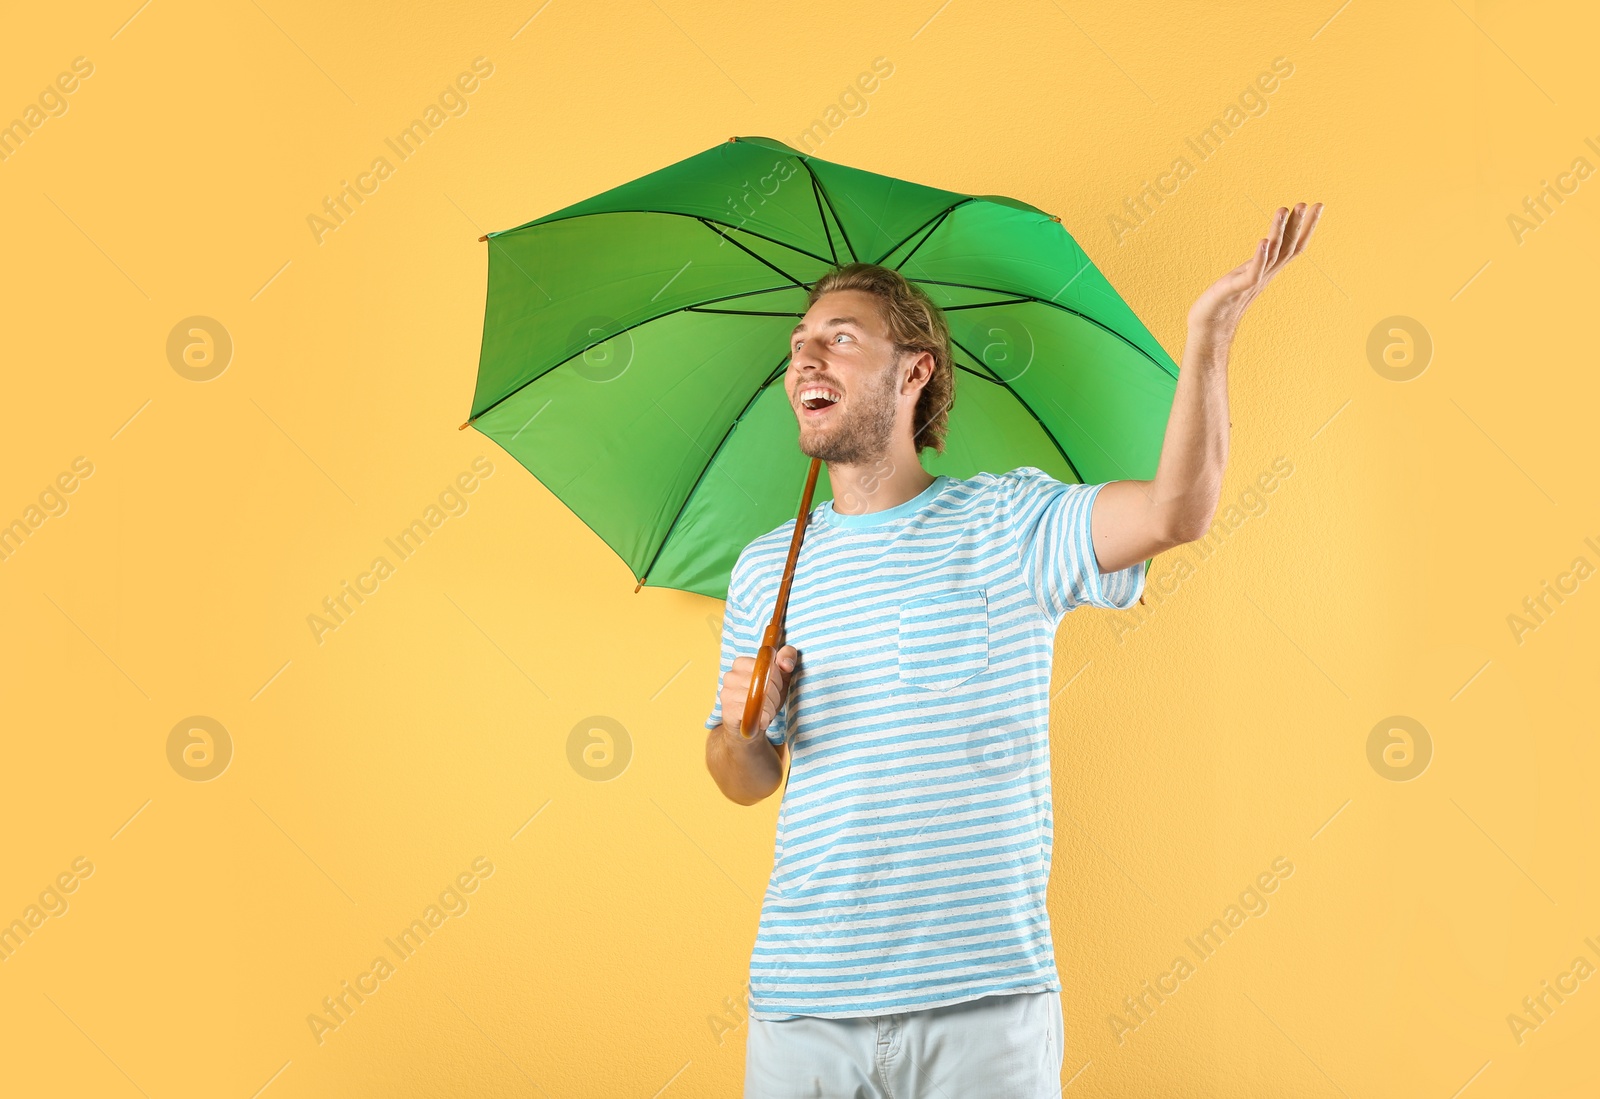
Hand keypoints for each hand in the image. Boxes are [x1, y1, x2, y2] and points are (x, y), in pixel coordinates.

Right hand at [718, 645, 797, 742]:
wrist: (749, 727)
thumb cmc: (765, 700)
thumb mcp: (781, 677)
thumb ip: (787, 659)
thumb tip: (785, 663)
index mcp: (740, 663)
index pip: (766, 664)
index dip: (776, 678)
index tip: (774, 686)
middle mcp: (730, 675)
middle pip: (763, 680)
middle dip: (774, 694)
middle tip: (771, 702)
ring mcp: (726, 692)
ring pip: (759, 696)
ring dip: (770, 707)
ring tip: (766, 712)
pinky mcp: (727, 710)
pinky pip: (753, 711)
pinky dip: (764, 718)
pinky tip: (762, 721)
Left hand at [1186, 202, 1323, 347]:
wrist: (1210, 327)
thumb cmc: (1225, 300)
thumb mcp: (1246, 275)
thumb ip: (1259, 262)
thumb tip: (1269, 243)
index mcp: (1268, 270)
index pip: (1293, 245)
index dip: (1307, 226)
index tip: (1318, 205)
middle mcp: (1265, 274)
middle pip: (1287, 247)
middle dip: (1298, 225)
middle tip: (1306, 203)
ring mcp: (1252, 282)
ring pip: (1271, 254)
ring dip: (1278, 231)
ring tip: (1283, 209)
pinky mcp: (1236, 289)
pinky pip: (1252, 273)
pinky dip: (1259, 257)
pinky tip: (1263, 241)